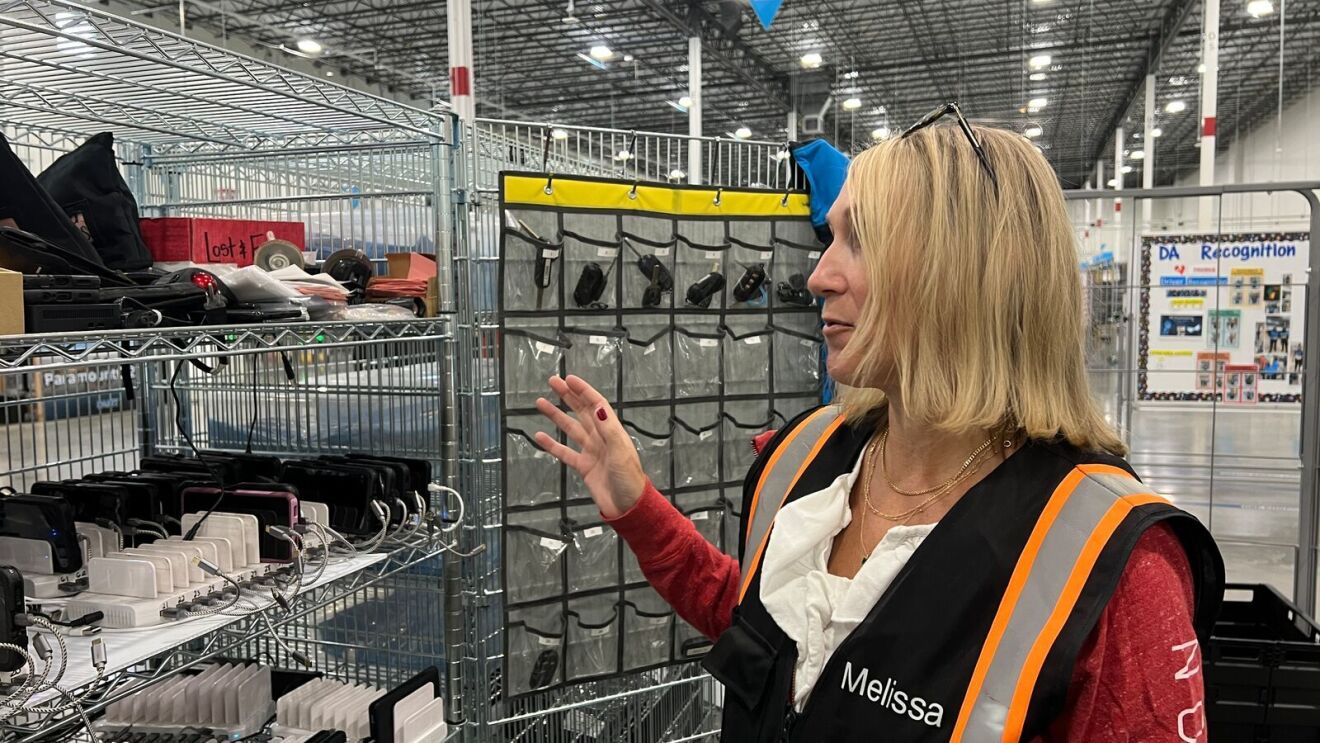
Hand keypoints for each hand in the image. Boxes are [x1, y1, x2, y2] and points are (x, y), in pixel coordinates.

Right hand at [534, 375, 645, 518]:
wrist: (627, 505)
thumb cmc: (629, 479)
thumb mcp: (620, 451)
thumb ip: (608, 429)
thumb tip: (597, 406)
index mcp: (612, 431)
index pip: (596, 404)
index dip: (583, 391)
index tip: (569, 379)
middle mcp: (600, 438)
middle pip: (581, 411)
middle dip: (568, 396)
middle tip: (553, 382)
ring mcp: (591, 451)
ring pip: (570, 428)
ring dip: (556, 415)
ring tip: (541, 403)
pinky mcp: (583, 467)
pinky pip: (564, 452)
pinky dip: (552, 444)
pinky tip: (540, 436)